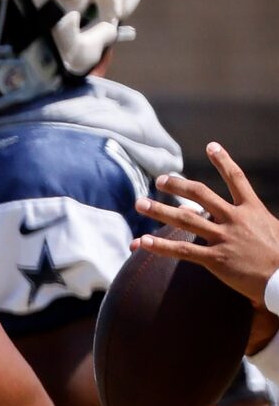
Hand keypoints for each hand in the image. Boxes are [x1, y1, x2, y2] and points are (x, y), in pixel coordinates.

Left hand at [136, 143, 278, 331]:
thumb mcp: (268, 227)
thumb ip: (248, 219)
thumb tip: (232, 215)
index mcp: (252, 208)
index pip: (237, 178)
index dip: (224, 160)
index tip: (212, 146)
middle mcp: (235, 219)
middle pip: (202, 195)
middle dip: (179, 186)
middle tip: (161, 180)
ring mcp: (224, 238)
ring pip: (186, 219)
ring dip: (160, 210)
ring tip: (140, 203)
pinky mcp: (216, 259)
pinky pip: (182, 250)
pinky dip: (161, 245)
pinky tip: (142, 241)